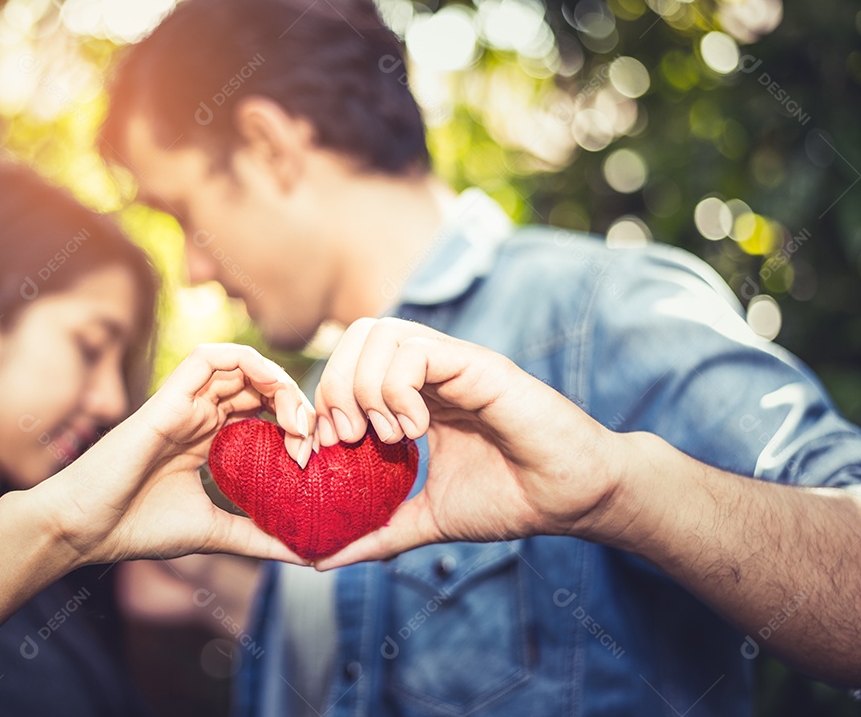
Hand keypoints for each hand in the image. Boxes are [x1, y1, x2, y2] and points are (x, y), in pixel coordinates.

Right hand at [29, 344, 315, 567]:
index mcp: (209, 437)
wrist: (84, 531)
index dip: (295, 423)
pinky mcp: (168, 397)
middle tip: (311, 439)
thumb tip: (308, 556)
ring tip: (297, 419)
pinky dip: (246, 360)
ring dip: (279, 381)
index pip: (263, 409)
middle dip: (296, 402)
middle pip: (259, 384)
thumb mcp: (215, 533)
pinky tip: (272, 386)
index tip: (312, 459)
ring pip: (242, 365)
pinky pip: (208, 358)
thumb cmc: (137, 528)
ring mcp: (184, 403)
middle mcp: (199, 414)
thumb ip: (258, 538)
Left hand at [312, 318, 623, 567]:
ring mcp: (454, 362)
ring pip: (382, 333)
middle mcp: (431, 370)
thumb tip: (321, 560)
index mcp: (416, 393)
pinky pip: (416, 351)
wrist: (571, 499)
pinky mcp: (479, 365)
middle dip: (335, 385)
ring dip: (365, 386)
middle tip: (349, 437)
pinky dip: (398, 388)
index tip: (327, 450)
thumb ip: (377, 533)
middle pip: (359, 334)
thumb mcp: (428, 518)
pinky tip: (416, 430)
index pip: (349, 362)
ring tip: (386, 436)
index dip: (324, 400)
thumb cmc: (510, 499)